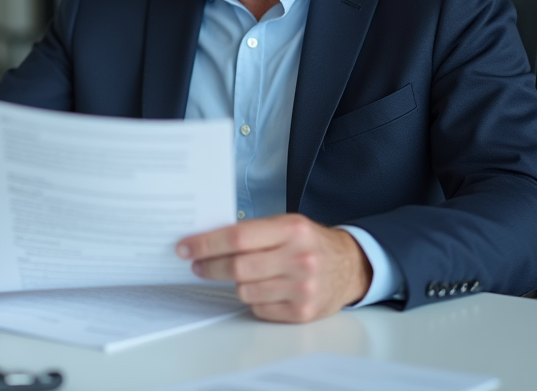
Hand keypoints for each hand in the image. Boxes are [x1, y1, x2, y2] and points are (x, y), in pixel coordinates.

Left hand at [177, 214, 371, 322]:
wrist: (350, 266)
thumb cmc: (309, 243)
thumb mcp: (287, 225)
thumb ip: (253, 231)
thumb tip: (207, 240)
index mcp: (292, 230)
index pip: (238, 237)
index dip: (206, 244)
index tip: (185, 248)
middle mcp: (300, 259)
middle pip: (238, 267)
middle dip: (210, 267)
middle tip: (197, 265)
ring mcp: (303, 288)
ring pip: (245, 291)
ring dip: (235, 284)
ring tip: (241, 275)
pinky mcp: (302, 312)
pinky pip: (259, 308)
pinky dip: (254, 299)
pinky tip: (263, 288)